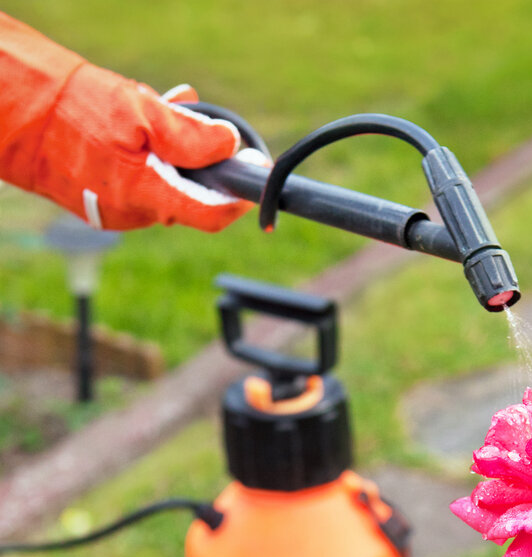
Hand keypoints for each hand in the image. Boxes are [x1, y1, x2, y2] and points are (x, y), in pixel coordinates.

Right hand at [36, 73, 257, 231]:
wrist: (18, 118)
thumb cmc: (75, 110)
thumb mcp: (141, 111)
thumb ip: (190, 134)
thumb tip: (229, 145)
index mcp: (147, 196)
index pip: (211, 215)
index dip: (238, 198)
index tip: (252, 172)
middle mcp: (135, 215)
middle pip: (188, 198)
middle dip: (199, 164)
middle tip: (199, 122)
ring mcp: (117, 214)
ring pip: (163, 189)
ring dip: (172, 157)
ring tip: (160, 113)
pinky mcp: (102, 206)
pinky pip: (139, 187)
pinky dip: (147, 162)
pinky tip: (137, 131)